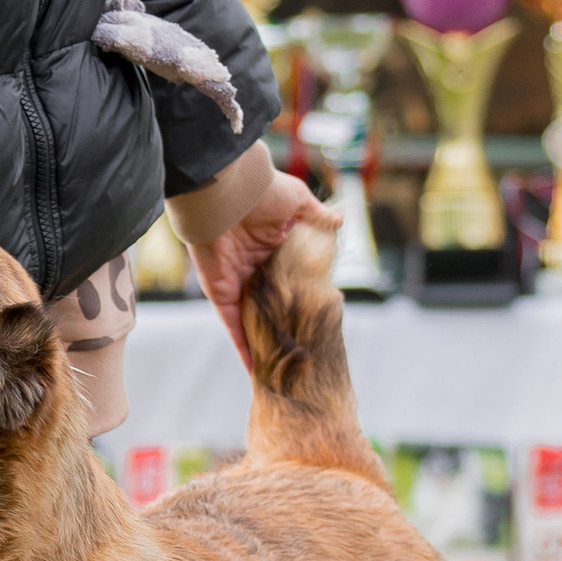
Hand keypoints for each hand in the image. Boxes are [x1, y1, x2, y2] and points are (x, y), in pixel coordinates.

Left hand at [184, 170, 333, 368]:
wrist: (226, 192)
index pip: (290, 278)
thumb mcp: (297, 201)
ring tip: (282, 369)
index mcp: (273, 248)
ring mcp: (237, 283)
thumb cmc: (262, 191)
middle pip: (272, 303)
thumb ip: (317, 216)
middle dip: (284, 324)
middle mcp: (254, 268)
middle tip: (303, 349)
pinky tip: (255, 369)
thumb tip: (340, 221)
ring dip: (264, 342)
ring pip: (252, 319)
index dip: (302, 295)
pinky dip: (242, 346)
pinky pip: (232, 325)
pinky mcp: (220, 292)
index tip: (318, 315)